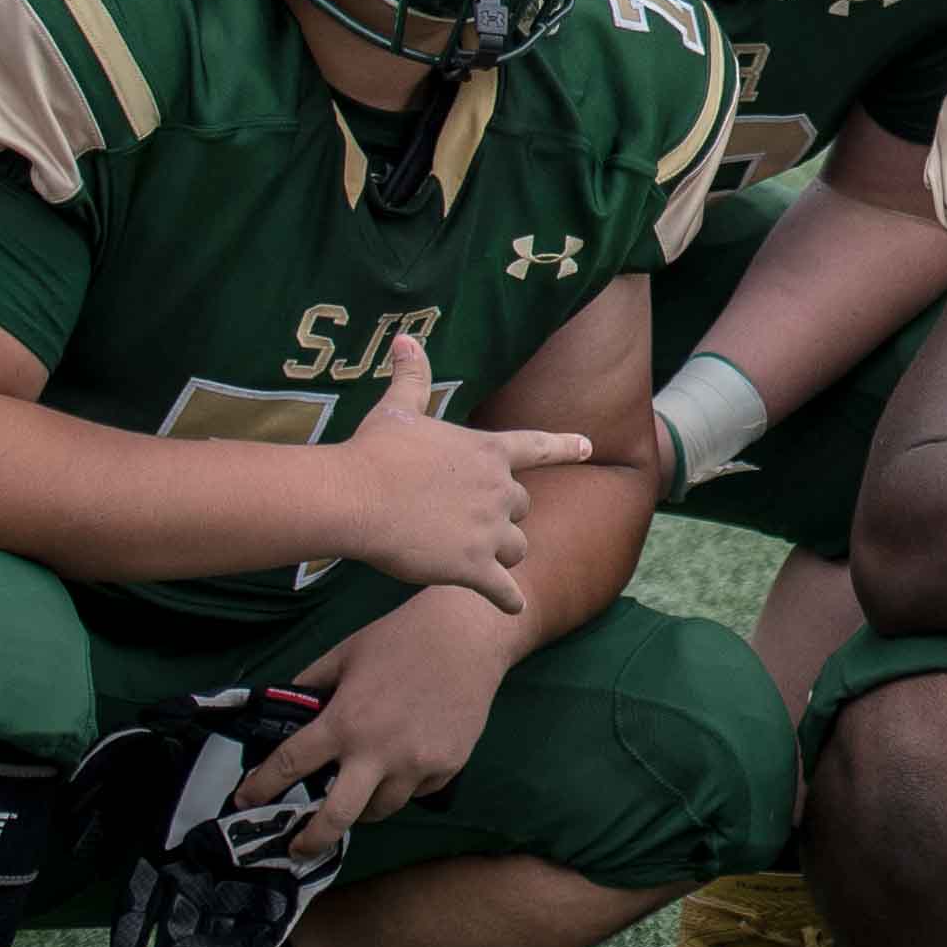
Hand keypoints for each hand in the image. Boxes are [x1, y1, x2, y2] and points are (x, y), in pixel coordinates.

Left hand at [233, 589, 514, 859]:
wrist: (469, 634)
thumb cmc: (400, 638)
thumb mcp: (344, 654)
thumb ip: (312, 685)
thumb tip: (288, 712)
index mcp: (344, 722)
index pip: (288, 766)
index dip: (260, 788)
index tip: (244, 801)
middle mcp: (378, 752)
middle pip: (337, 817)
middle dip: (311, 841)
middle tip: (297, 850)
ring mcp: (418, 763)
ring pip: (380, 810)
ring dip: (363, 807)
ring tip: (359, 794)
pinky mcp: (449, 765)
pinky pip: (417, 792)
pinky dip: (404, 786)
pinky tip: (404, 764)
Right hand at [336, 328, 554, 614]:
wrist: (358, 497)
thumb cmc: (375, 451)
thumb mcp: (399, 409)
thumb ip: (411, 375)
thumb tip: (406, 337)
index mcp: (489, 452)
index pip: (538, 447)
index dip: (564, 446)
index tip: (588, 446)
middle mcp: (500, 490)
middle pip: (522, 508)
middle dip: (505, 515)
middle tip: (470, 519)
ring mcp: (490, 531)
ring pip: (517, 548)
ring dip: (503, 554)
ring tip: (478, 557)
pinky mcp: (473, 567)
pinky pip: (504, 591)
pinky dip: (508, 601)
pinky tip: (513, 610)